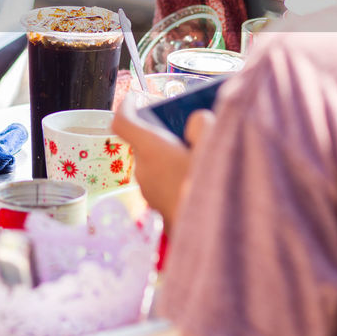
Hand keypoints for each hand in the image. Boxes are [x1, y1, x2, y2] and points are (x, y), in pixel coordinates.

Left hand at [112, 96, 216, 228]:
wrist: (210, 239)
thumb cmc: (208, 192)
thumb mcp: (213, 148)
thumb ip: (202, 126)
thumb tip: (195, 120)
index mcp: (151, 150)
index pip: (123, 121)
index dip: (127, 105)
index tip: (137, 96)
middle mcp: (144, 169)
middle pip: (143, 141)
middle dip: (160, 130)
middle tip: (183, 125)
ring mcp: (149, 190)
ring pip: (153, 161)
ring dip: (169, 153)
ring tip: (196, 152)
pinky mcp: (158, 204)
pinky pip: (161, 178)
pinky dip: (173, 171)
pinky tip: (198, 175)